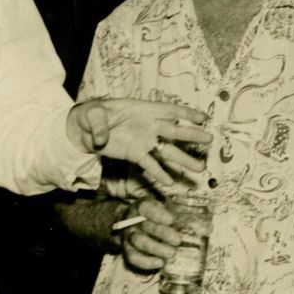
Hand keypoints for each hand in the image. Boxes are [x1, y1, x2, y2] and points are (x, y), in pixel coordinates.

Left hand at [72, 96, 209, 183]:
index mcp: (142, 110)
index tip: (203, 118)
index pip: (168, 110)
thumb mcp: (92, 114)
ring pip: (167, 151)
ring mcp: (144, 141)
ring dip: (182, 159)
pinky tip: (170, 183)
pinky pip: (150, 165)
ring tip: (199, 169)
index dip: (186, 113)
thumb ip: (98, 124)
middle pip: (174, 131)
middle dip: (192, 135)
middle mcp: (148, 125)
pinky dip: (159, 173)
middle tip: (210, 140)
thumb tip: (102, 140)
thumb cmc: (90, 115)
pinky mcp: (135, 154)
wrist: (83, 130)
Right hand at [114, 194, 182, 275]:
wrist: (134, 225)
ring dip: (157, 249)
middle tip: (177, 240)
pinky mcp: (128, 250)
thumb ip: (171, 213)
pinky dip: (147, 262)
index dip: (158, 214)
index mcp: (141, 207)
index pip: (145, 207)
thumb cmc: (155, 216)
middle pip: (145, 226)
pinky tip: (161, 262)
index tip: (171, 220)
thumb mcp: (162, 208)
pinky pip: (134, 258)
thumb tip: (186, 223)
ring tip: (172, 253)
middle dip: (163, 233)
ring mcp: (128, 236)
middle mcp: (132, 221)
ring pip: (140, 242)